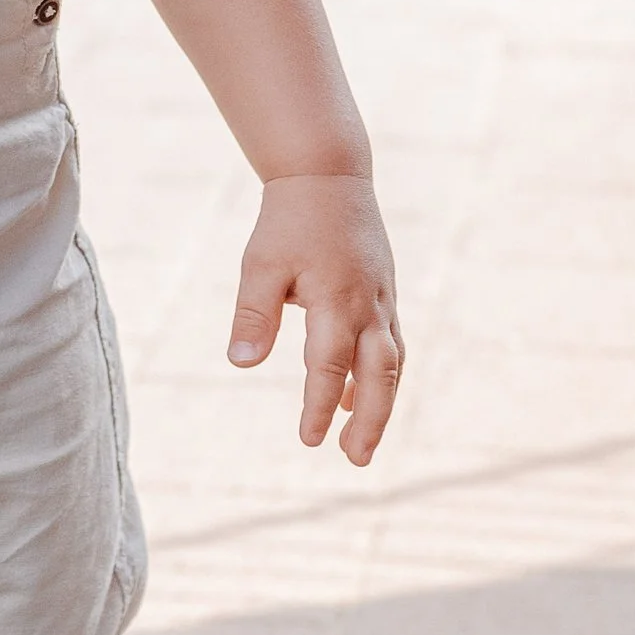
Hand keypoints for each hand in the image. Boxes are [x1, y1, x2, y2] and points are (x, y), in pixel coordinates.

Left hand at [226, 171, 403, 464]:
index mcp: (335, 299)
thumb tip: (242, 365)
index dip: (320, 405)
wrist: (328, 174)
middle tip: (355, 460)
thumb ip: (254, 314)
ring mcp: (382, 300)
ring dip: (380, 405)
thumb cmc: (288, 220)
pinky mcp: (385, 294)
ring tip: (361, 444)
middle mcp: (367, 304)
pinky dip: (380, 375)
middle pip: (379, 375)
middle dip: (371, 421)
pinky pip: (390, 344)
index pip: (327, 365)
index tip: (309, 439)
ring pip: (391, 363)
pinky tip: (357, 396)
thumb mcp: (260, 264)